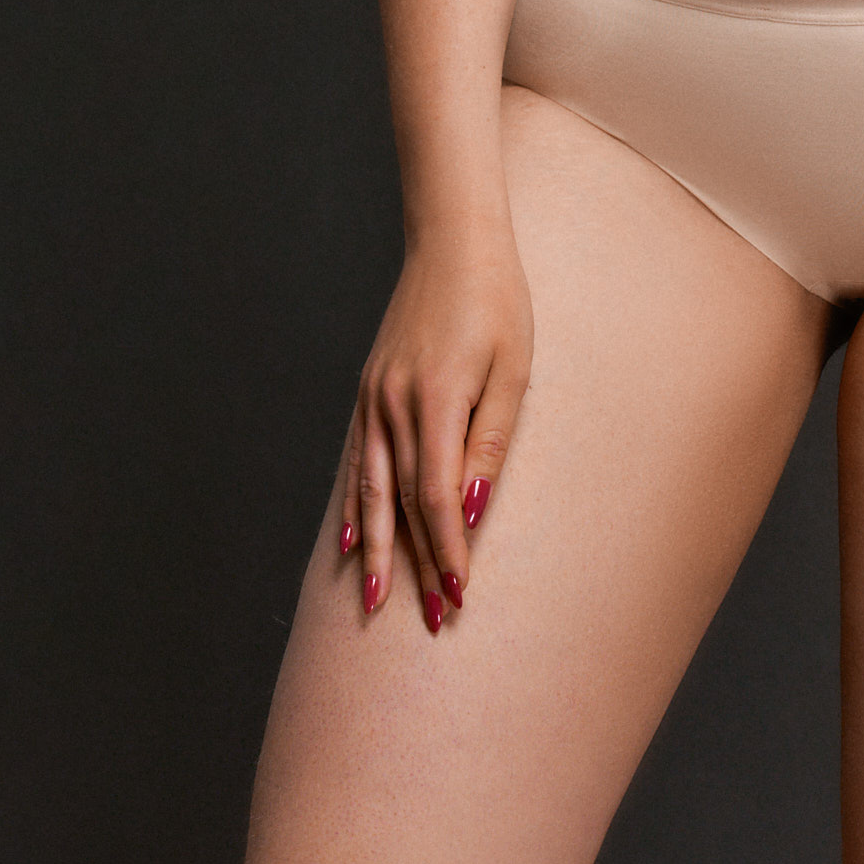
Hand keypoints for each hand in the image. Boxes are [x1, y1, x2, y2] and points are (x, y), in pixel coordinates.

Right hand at [338, 233, 533, 634]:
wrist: (454, 242)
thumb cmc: (497, 302)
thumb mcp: (512, 369)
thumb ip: (490, 440)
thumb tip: (471, 508)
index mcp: (436, 399)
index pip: (437, 496)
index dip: (448, 550)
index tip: (459, 596)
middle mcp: (394, 404)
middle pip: (403, 503)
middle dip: (416, 565)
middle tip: (431, 620)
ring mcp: (374, 398)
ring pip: (372, 489)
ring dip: (377, 549)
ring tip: (373, 601)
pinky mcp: (369, 391)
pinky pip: (357, 461)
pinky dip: (355, 504)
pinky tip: (351, 539)